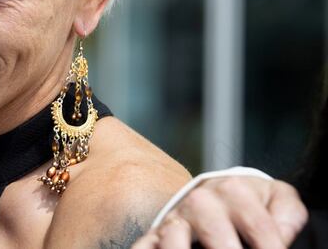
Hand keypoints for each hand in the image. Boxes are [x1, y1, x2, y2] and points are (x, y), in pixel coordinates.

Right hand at [132, 177, 307, 248]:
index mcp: (234, 190)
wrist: (215, 191)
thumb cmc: (250, 201)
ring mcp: (176, 218)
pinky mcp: (157, 234)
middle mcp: (201, 202)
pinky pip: (145, 245)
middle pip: (216, 233)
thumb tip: (279, 237)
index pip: (259, 227)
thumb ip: (287, 215)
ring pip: (174, 238)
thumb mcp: (277, 199)